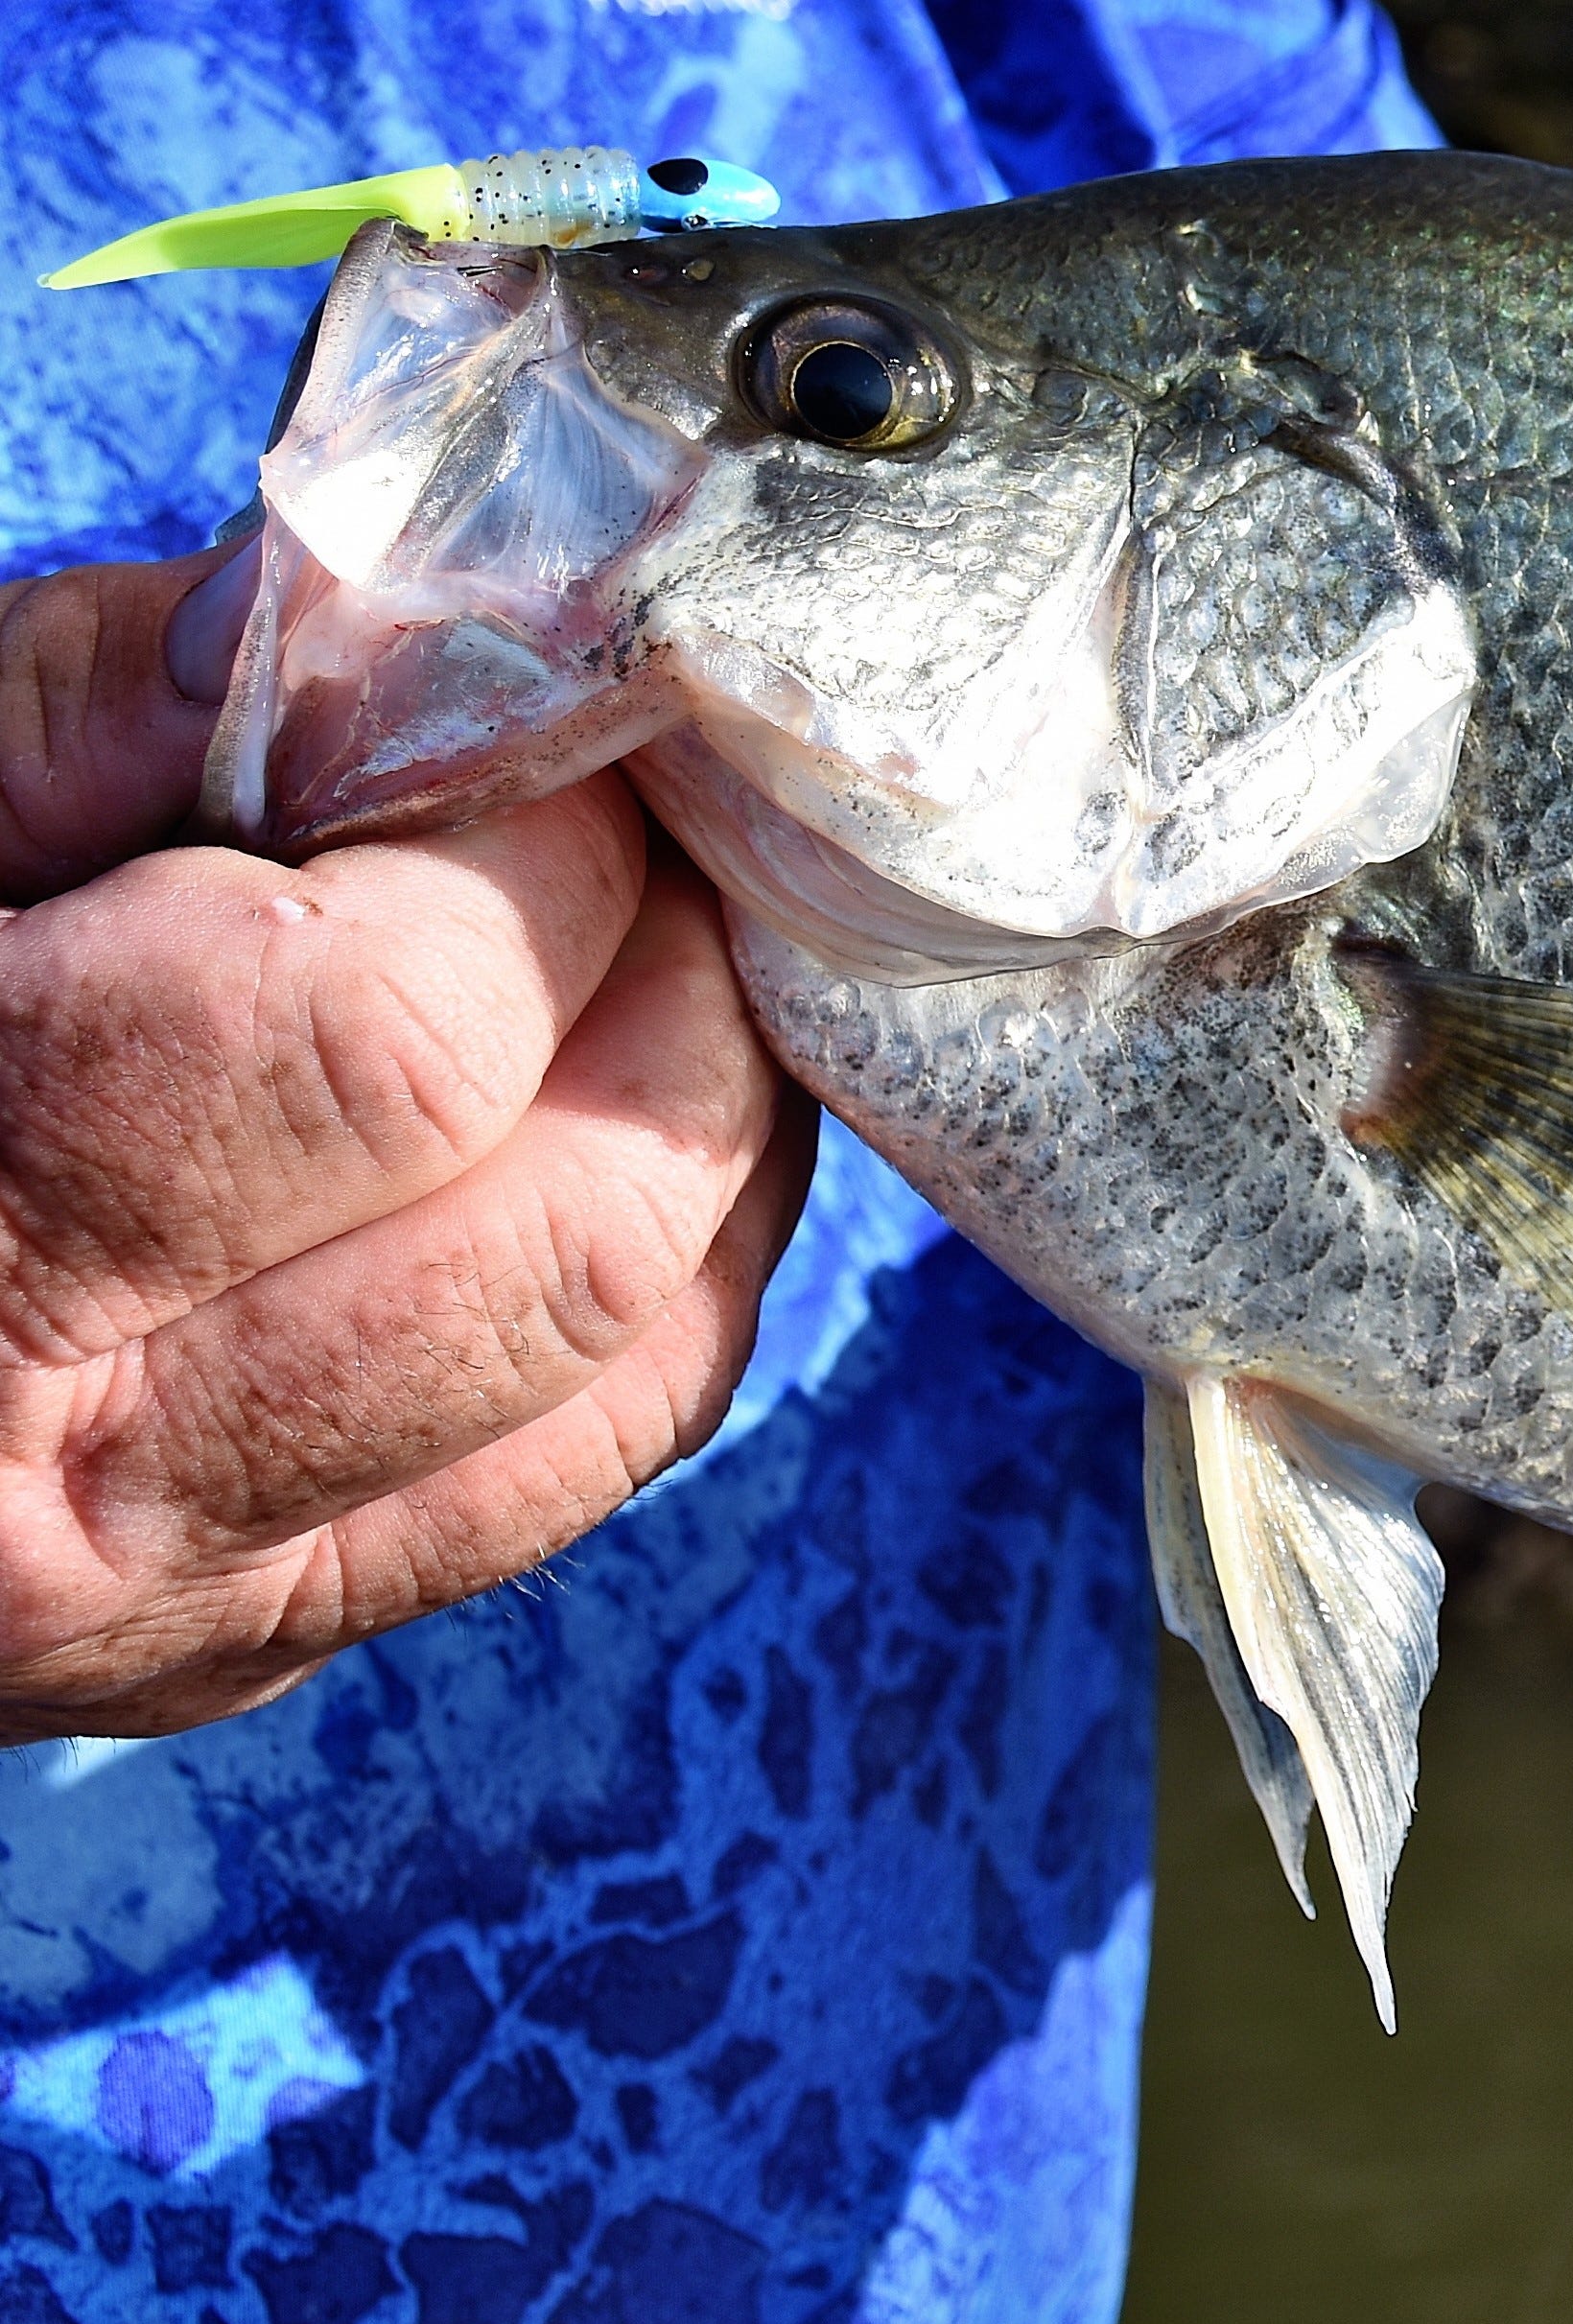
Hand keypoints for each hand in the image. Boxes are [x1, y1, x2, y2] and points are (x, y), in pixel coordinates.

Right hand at [0, 543, 814, 1738]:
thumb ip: (94, 710)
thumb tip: (406, 635)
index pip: (407, 1038)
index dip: (524, 841)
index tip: (529, 722)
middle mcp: (73, 1502)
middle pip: (585, 1228)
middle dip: (672, 978)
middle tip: (625, 823)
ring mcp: (188, 1613)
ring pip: (648, 1360)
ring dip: (703, 1124)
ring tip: (627, 951)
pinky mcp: (257, 1642)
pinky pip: (585, 1451)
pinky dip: (652, 1266)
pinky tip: (586, 1119)